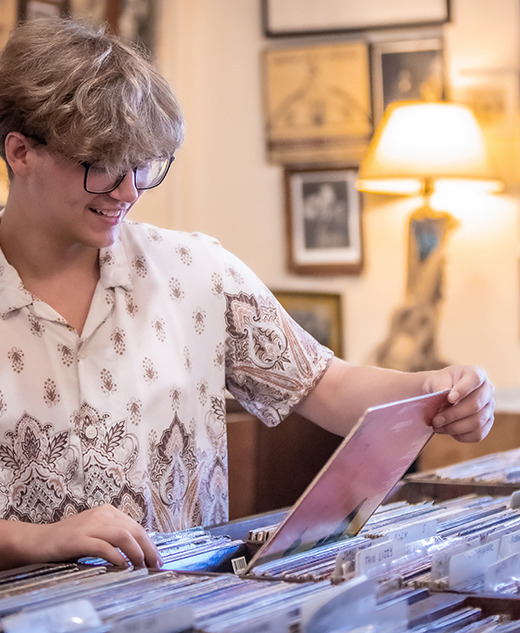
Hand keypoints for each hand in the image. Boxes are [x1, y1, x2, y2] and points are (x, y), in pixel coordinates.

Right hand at [21, 505, 161, 568]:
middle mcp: (102, 515)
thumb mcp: (96, 533)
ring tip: (141, 567)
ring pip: (123, 536)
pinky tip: (122, 566)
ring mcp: (90, 525)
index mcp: (108, 512)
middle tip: (155, 566)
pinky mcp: (79, 539)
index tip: (156, 559)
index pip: (136, 527)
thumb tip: (138, 552)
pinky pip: (103, 546)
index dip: (149, 544)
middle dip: (148, 549)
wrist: (39, 541)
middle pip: (134, 530)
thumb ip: (114, 537)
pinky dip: (116, 556)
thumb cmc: (69, 541)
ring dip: (136, 553)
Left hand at [423, 365, 494, 442]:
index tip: (449, 399)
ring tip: (437, 426)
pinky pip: (477, 434)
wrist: (442, 393)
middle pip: (475, 405)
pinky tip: (447, 430)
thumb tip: (444, 393)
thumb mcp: (437, 380)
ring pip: (477, 422)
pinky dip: (460, 435)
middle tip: (435, 420)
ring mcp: (490, 407)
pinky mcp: (487, 423)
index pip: (475, 379)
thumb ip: (441, 385)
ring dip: (454, 427)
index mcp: (477, 374)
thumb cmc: (441, 384)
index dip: (463, 389)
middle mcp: (488, 390)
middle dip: (453, 415)